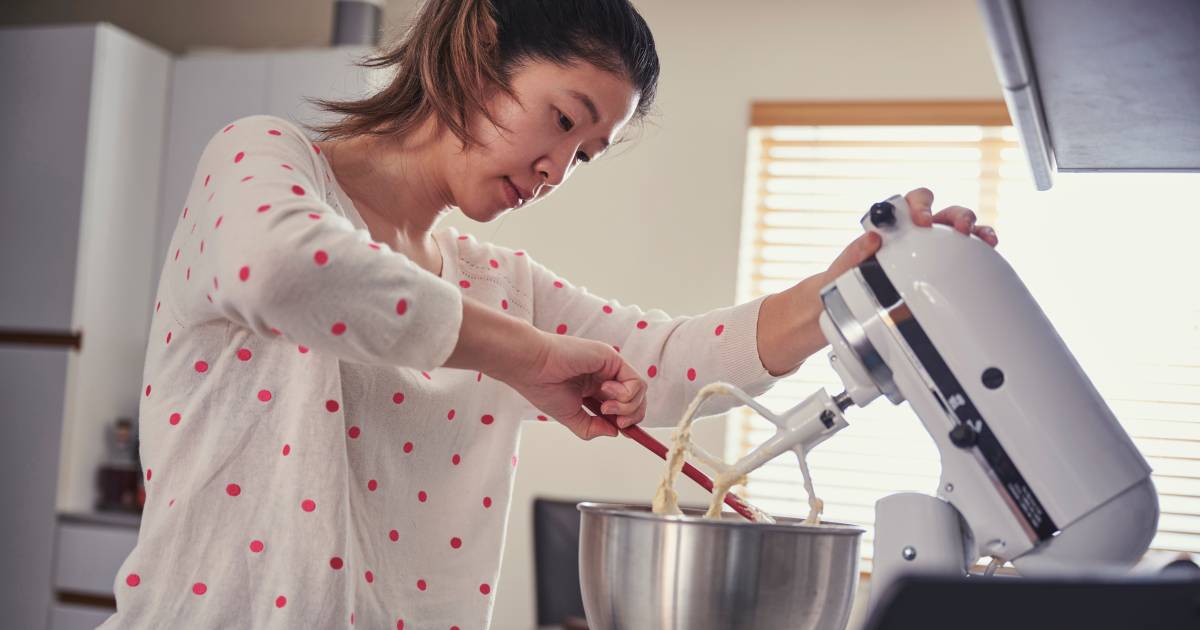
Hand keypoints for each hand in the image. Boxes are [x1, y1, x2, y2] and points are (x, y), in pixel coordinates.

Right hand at [501, 332, 646, 439]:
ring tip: (605, 407)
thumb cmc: (543, 387)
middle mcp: (604, 376)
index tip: (622, 431)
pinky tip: (605, 392)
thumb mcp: (570, 417)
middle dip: (632, 416)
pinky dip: (626, 394)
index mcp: (594, 388)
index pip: (623, 405)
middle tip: (617, 422)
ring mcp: (609, 366)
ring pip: (640, 391)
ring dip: (627, 406)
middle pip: (637, 398)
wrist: (532, 367)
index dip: (627, 420)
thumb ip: (592, 427)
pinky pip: (635, 381)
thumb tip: (615, 432)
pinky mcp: (611, 358)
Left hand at [820, 187, 998, 284]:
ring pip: (958, 226)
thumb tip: (872, 238)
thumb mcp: (843, 270)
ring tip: (984, 238)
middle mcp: (916, 232)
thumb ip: (853, 253)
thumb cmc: (846, 283)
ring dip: (973, 226)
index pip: (908, 204)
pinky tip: (990, 249)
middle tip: (960, 228)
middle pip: (939, 210)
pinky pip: (967, 249)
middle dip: (953, 214)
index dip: (918, 206)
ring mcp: (933, 246)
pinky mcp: (946, 263)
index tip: (921, 221)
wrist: (851, 306)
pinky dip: (981, 246)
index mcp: (892, 226)